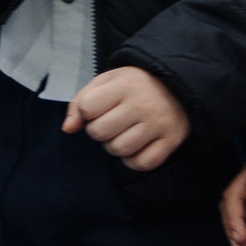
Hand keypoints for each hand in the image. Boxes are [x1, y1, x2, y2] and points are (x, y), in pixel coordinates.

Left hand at [64, 65, 190, 170]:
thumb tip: (67, 128)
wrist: (178, 85)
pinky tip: (134, 147)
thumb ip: (80, 102)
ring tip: (121, 134)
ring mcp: (158, 124)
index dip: (87, 112)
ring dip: (114, 146)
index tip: (99, 107)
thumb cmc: (134, 85)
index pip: (87, 108)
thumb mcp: (105, 82)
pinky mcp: (172, 140)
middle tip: (110, 123)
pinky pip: (143, 163)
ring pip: (119, 149)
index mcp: (124, 86)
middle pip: (99, 132)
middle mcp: (142, 105)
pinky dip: (133, 161)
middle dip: (98, 131)